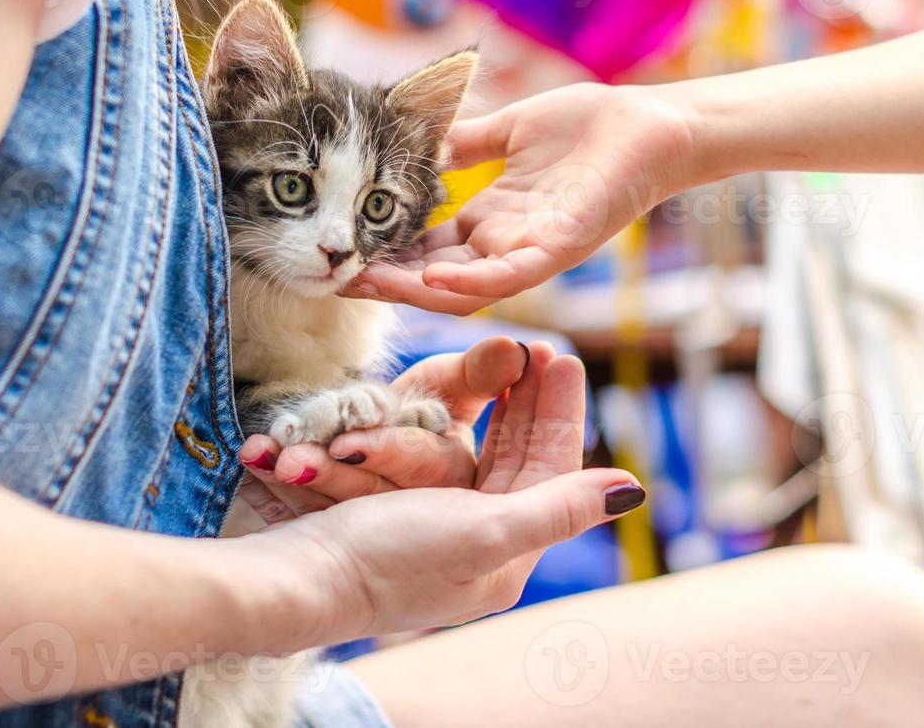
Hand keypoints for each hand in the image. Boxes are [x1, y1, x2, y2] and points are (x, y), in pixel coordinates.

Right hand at [239, 345, 645, 640]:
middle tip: (538, 346)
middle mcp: (470, 539)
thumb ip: (557, 507)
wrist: (292, 577)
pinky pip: (423, 456)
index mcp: (504, 553)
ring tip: (503, 359)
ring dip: (487, 406)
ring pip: (472, 451)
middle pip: (514, 457)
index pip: (548, 469)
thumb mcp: (484, 532)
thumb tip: (631, 489)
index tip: (561, 354)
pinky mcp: (383, 506)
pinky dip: (437, 421)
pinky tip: (447, 393)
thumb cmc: (389, 558)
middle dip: (527, 402)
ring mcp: (426, 522)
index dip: (558, 412)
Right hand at [348, 83, 697, 313]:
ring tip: (370, 282)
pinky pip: (510, 276)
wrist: (650, 123)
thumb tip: (415, 137)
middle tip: (335, 276)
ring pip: (463, 289)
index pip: (422, 250)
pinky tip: (435, 278)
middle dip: (384, 280)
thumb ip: (461, 141)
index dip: (381, 252)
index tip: (339, 248)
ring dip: (415, 290)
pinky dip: (472, 282)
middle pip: (432, 278)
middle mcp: (503, 246)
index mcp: (488, 222)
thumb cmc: (588, 126)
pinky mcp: (561, 248)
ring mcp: (531, 252)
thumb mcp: (506, 131)